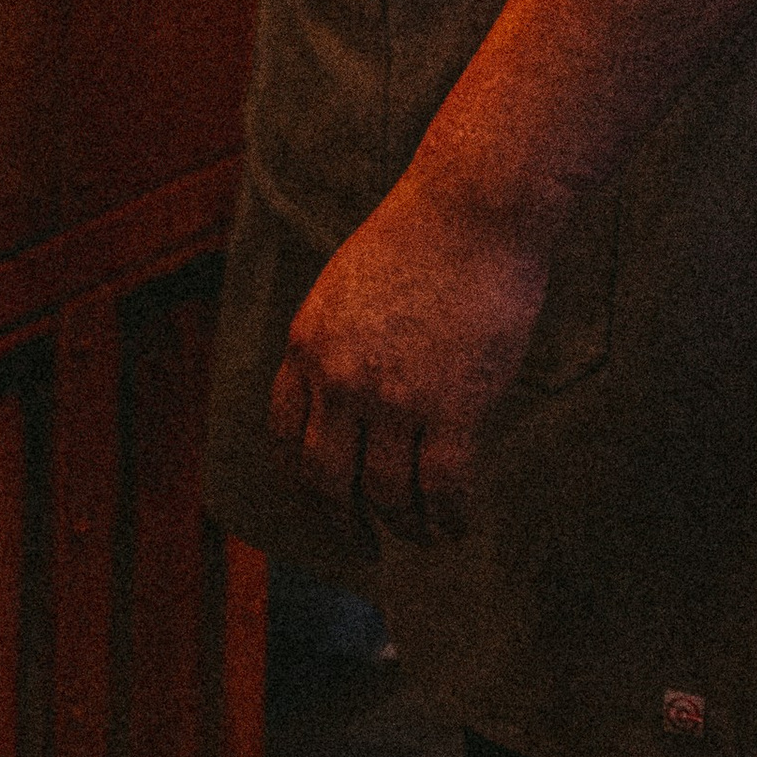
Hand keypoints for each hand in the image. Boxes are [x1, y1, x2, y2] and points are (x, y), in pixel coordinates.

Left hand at [269, 172, 553, 541]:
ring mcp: (394, 396)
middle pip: (327, 478)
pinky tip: (456, 527)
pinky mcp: (452, 408)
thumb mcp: (347, 287)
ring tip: (423, 535)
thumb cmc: (418, 239)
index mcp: (308, 343)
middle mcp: (340, 377)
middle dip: (342, 522)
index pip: (285, 434)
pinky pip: (442, 491)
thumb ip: (335, 344)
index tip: (322, 500)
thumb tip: (340, 402)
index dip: (301, 479)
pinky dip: (448, 521)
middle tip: (361, 544)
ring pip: (387, 495)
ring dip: (405, 527)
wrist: (471, 212)